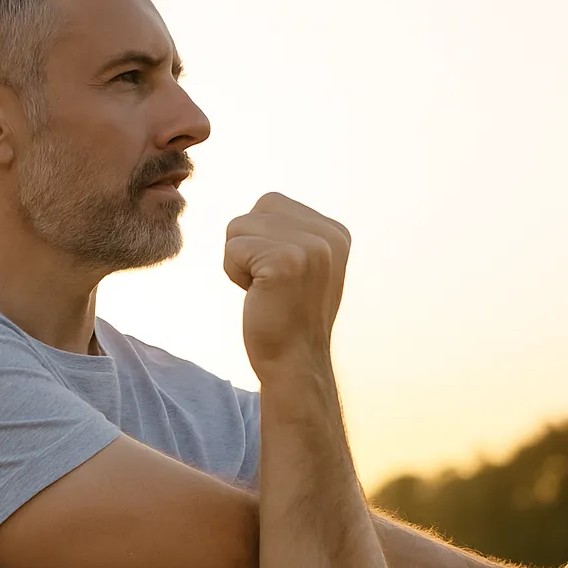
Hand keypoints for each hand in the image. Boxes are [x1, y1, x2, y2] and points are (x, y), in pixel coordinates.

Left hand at [223, 192, 350, 377]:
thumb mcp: (302, 266)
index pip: (272, 204)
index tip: (282, 277)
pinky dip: (234, 273)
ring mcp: (310, 246)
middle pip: (256, 210)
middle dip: (248, 246)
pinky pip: (233, 248)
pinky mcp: (285, 260)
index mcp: (335, 232)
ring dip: (239, 261)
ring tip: (264, 289)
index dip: (262, 241)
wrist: (294, 363)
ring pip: (239, 227)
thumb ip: (292, 233)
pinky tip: (258, 295)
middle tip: (269, 283)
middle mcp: (328, 235)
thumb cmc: (287, 318)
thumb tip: (265, 206)